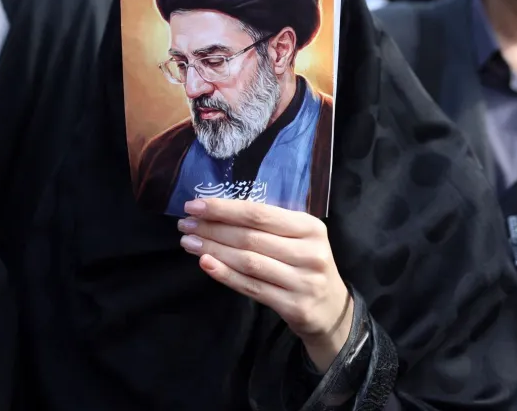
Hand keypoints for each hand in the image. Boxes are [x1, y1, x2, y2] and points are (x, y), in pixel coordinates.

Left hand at [178, 198, 352, 371]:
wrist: (332, 311)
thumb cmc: (305, 265)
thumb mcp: (298, 238)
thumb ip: (267, 225)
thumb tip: (215, 210)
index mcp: (310, 227)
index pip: (259, 214)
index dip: (223, 209)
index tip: (194, 205)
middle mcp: (309, 253)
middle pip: (250, 237)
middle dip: (212, 228)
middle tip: (185, 224)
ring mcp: (303, 281)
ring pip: (248, 261)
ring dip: (213, 250)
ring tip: (188, 242)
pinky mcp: (294, 306)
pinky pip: (251, 287)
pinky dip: (225, 274)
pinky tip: (205, 263)